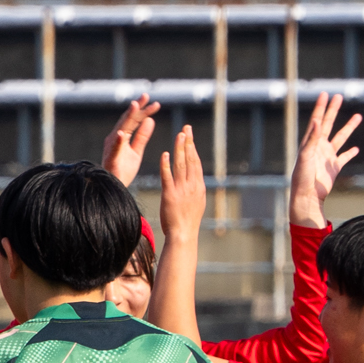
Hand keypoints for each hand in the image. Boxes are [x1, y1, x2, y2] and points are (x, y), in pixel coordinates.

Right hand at [102, 96, 161, 188]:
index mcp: (122, 137)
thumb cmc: (122, 170)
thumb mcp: (136, 151)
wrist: (114, 188)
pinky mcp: (111, 158)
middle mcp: (115, 138)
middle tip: (146, 95)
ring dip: (127, 117)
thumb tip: (150, 120)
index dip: (144, 111)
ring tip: (135, 106)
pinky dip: (118, 141)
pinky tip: (122, 133)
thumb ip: (142, 136)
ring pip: (121, 129)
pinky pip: (115, 149)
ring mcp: (112, 147)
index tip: (155, 103)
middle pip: (127, 120)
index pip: (134, 120)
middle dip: (136, 107)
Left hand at [157, 124, 205, 245]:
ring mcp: (181, 189)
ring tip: (178, 135)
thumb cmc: (187, 221)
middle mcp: (192, 185)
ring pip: (181, 164)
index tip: (190, 135)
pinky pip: (168, 177)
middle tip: (186, 128)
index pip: (196, 162)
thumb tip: (196, 180)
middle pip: (190, 159)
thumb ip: (195, 189)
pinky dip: (166, 165)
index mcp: (198, 186)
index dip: (193, 147)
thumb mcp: (197, 202)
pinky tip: (165, 154)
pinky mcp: (170, 194)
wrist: (183, 234)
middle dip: (188, 142)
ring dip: (180, 149)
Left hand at [289, 92, 362, 228]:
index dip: (321, 107)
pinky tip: (356, 148)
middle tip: (339, 96)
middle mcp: (319, 147)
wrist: (307, 196)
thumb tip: (316, 120)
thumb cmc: (302, 177)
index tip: (325, 94)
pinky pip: (344, 158)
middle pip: (328, 124)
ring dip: (349, 127)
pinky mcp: (334, 168)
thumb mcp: (306, 156)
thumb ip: (312, 139)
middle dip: (333, 110)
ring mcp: (327, 157)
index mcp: (311, 143)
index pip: (317, 120)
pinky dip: (350, 153)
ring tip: (358, 116)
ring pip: (341, 138)